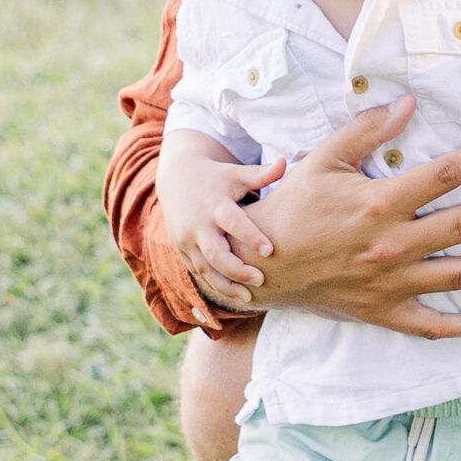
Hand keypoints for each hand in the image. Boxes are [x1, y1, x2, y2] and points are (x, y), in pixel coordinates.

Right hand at [159, 143, 288, 308]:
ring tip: (249, 297)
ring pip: (205, 270)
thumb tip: (284, 162)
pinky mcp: (182, 251)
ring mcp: (186, 241)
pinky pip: (198, 273)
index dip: (250, 236)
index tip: (270, 250)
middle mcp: (197, 225)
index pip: (233, 222)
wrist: (176, 179)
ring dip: (226, 286)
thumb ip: (260, 174)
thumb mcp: (236, 173)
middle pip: (216, 254)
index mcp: (214, 204)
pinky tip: (234, 295)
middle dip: (237, 270)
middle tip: (261, 279)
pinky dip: (214, 285)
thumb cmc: (217, 177)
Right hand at [194, 97, 460, 337]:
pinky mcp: (385, 312)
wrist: (263, 265)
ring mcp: (390, 284)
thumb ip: (367, 130)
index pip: (442, 177)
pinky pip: (433, 325)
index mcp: (379, 204)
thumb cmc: (295, 206)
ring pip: (459, 275)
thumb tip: (408, 102)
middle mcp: (391, 246)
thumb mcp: (324, 158)